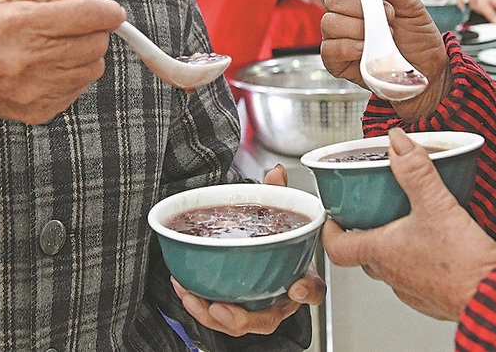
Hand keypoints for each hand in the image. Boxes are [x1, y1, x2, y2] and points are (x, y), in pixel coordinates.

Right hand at [0, 0, 126, 147]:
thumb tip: (92, 0)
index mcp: (21, 22)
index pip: (86, 15)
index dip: (108, 11)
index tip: (112, 11)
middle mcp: (31, 58)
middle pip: (96, 43)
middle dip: (96, 30)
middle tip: (79, 26)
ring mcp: (37, 89)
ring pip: (94, 67)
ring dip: (86, 53)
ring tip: (60, 46)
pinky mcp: (41, 110)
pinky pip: (79, 88)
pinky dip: (74, 74)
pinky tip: (50, 66)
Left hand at [172, 164, 326, 335]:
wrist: (264, 256)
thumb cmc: (277, 242)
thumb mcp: (281, 217)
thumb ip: (279, 196)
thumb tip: (276, 172)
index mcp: (298, 278)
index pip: (311, 290)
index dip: (306, 291)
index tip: (295, 287)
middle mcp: (278, 300)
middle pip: (267, 319)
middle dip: (242, 318)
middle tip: (222, 307)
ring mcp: (256, 308)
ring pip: (238, 323)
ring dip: (212, 315)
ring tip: (193, 298)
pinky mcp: (234, 310)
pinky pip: (217, 316)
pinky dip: (199, 305)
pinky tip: (184, 288)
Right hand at [321, 0, 448, 120]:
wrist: (427, 71)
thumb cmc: (419, 39)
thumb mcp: (412, 7)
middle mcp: (346, 13)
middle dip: (363, 8)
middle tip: (389, 16)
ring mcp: (339, 37)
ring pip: (330, 23)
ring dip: (360, 29)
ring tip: (384, 36)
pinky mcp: (337, 61)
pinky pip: (330, 49)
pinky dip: (349, 47)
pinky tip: (366, 49)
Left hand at [321, 128, 495, 319]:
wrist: (493, 298)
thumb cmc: (462, 263)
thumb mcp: (436, 204)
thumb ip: (416, 171)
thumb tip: (397, 142)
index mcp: (381, 253)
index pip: (337, 247)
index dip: (331, 231)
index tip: (333, 217)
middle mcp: (392, 275)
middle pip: (364, 254)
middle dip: (364, 232)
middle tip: (371, 212)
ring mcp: (412, 291)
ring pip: (391, 266)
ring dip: (393, 247)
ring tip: (407, 224)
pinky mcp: (434, 298)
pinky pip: (416, 278)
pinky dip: (418, 261)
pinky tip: (436, 247)